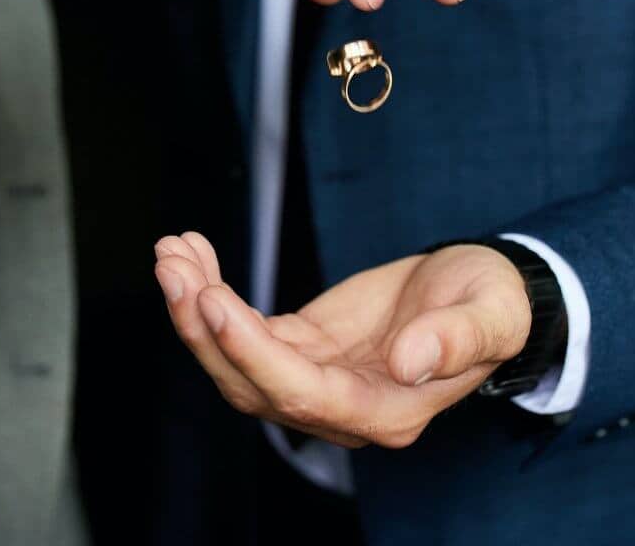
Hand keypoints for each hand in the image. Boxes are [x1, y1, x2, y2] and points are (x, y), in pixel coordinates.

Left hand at [155, 235, 530, 448]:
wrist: (481, 293)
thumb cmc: (491, 305)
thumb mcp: (490, 314)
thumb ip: (456, 340)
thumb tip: (409, 363)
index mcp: (386, 411)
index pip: (303, 395)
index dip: (252, 353)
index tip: (214, 301)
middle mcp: (341, 405)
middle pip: (252, 386)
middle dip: (204, 330)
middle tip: (173, 267)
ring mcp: (316, 376)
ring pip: (236, 360)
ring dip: (195, 308)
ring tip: (172, 252)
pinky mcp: (302, 344)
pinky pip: (244, 328)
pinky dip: (212, 293)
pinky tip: (193, 253)